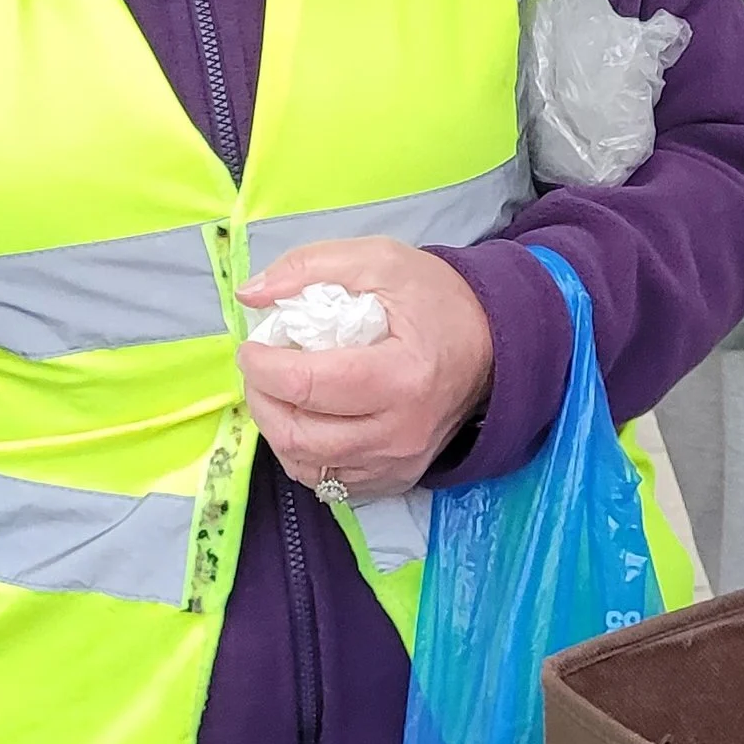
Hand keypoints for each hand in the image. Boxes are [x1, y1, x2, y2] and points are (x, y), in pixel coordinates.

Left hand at [235, 238, 493, 502]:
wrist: (492, 345)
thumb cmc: (436, 300)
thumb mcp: (380, 260)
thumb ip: (310, 267)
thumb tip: (251, 295)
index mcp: (402, 376)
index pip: (310, 386)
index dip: (264, 367)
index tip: (252, 345)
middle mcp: (401, 432)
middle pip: (300, 435)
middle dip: (261, 399)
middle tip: (258, 368)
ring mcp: (398, 462)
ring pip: (306, 465)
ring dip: (275, 427)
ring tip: (276, 391)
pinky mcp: (394, 479)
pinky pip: (327, 482)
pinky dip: (300, 453)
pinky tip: (304, 419)